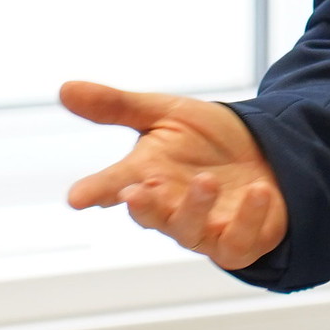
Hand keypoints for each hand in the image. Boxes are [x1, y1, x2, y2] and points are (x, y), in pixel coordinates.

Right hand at [61, 80, 288, 269]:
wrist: (265, 151)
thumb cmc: (208, 139)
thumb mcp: (167, 112)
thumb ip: (117, 106)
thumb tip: (64, 88)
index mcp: (147, 176)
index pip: (114, 186)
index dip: (95, 191)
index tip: (77, 197)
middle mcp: (171, 207)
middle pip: (151, 215)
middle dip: (145, 206)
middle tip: (137, 192)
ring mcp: (204, 228)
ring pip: (190, 231)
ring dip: (196, 208)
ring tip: (205, 181)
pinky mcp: (239, 241)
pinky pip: (239, 240)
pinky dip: (249, 218)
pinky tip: (258, 191)